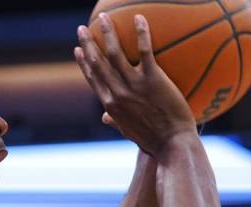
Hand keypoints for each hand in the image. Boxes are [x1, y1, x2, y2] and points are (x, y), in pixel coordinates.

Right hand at [75, 14, 196, 157]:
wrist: (172, 145)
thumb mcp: (129, 132)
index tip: (78, 50)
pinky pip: (145, 51)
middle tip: (83, 28)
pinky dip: (141, 33)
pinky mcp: (152, 80)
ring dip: (107, 33)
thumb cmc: (154, 141)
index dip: (84, 63)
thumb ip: (116, 122)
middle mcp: (117, 94)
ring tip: (103, 18)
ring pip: (115, 54)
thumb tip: (105, 118)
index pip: (93, 79)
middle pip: (98, 63)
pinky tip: (140, 18)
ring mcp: (133, 86)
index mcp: (110, 105)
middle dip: (88, 43)